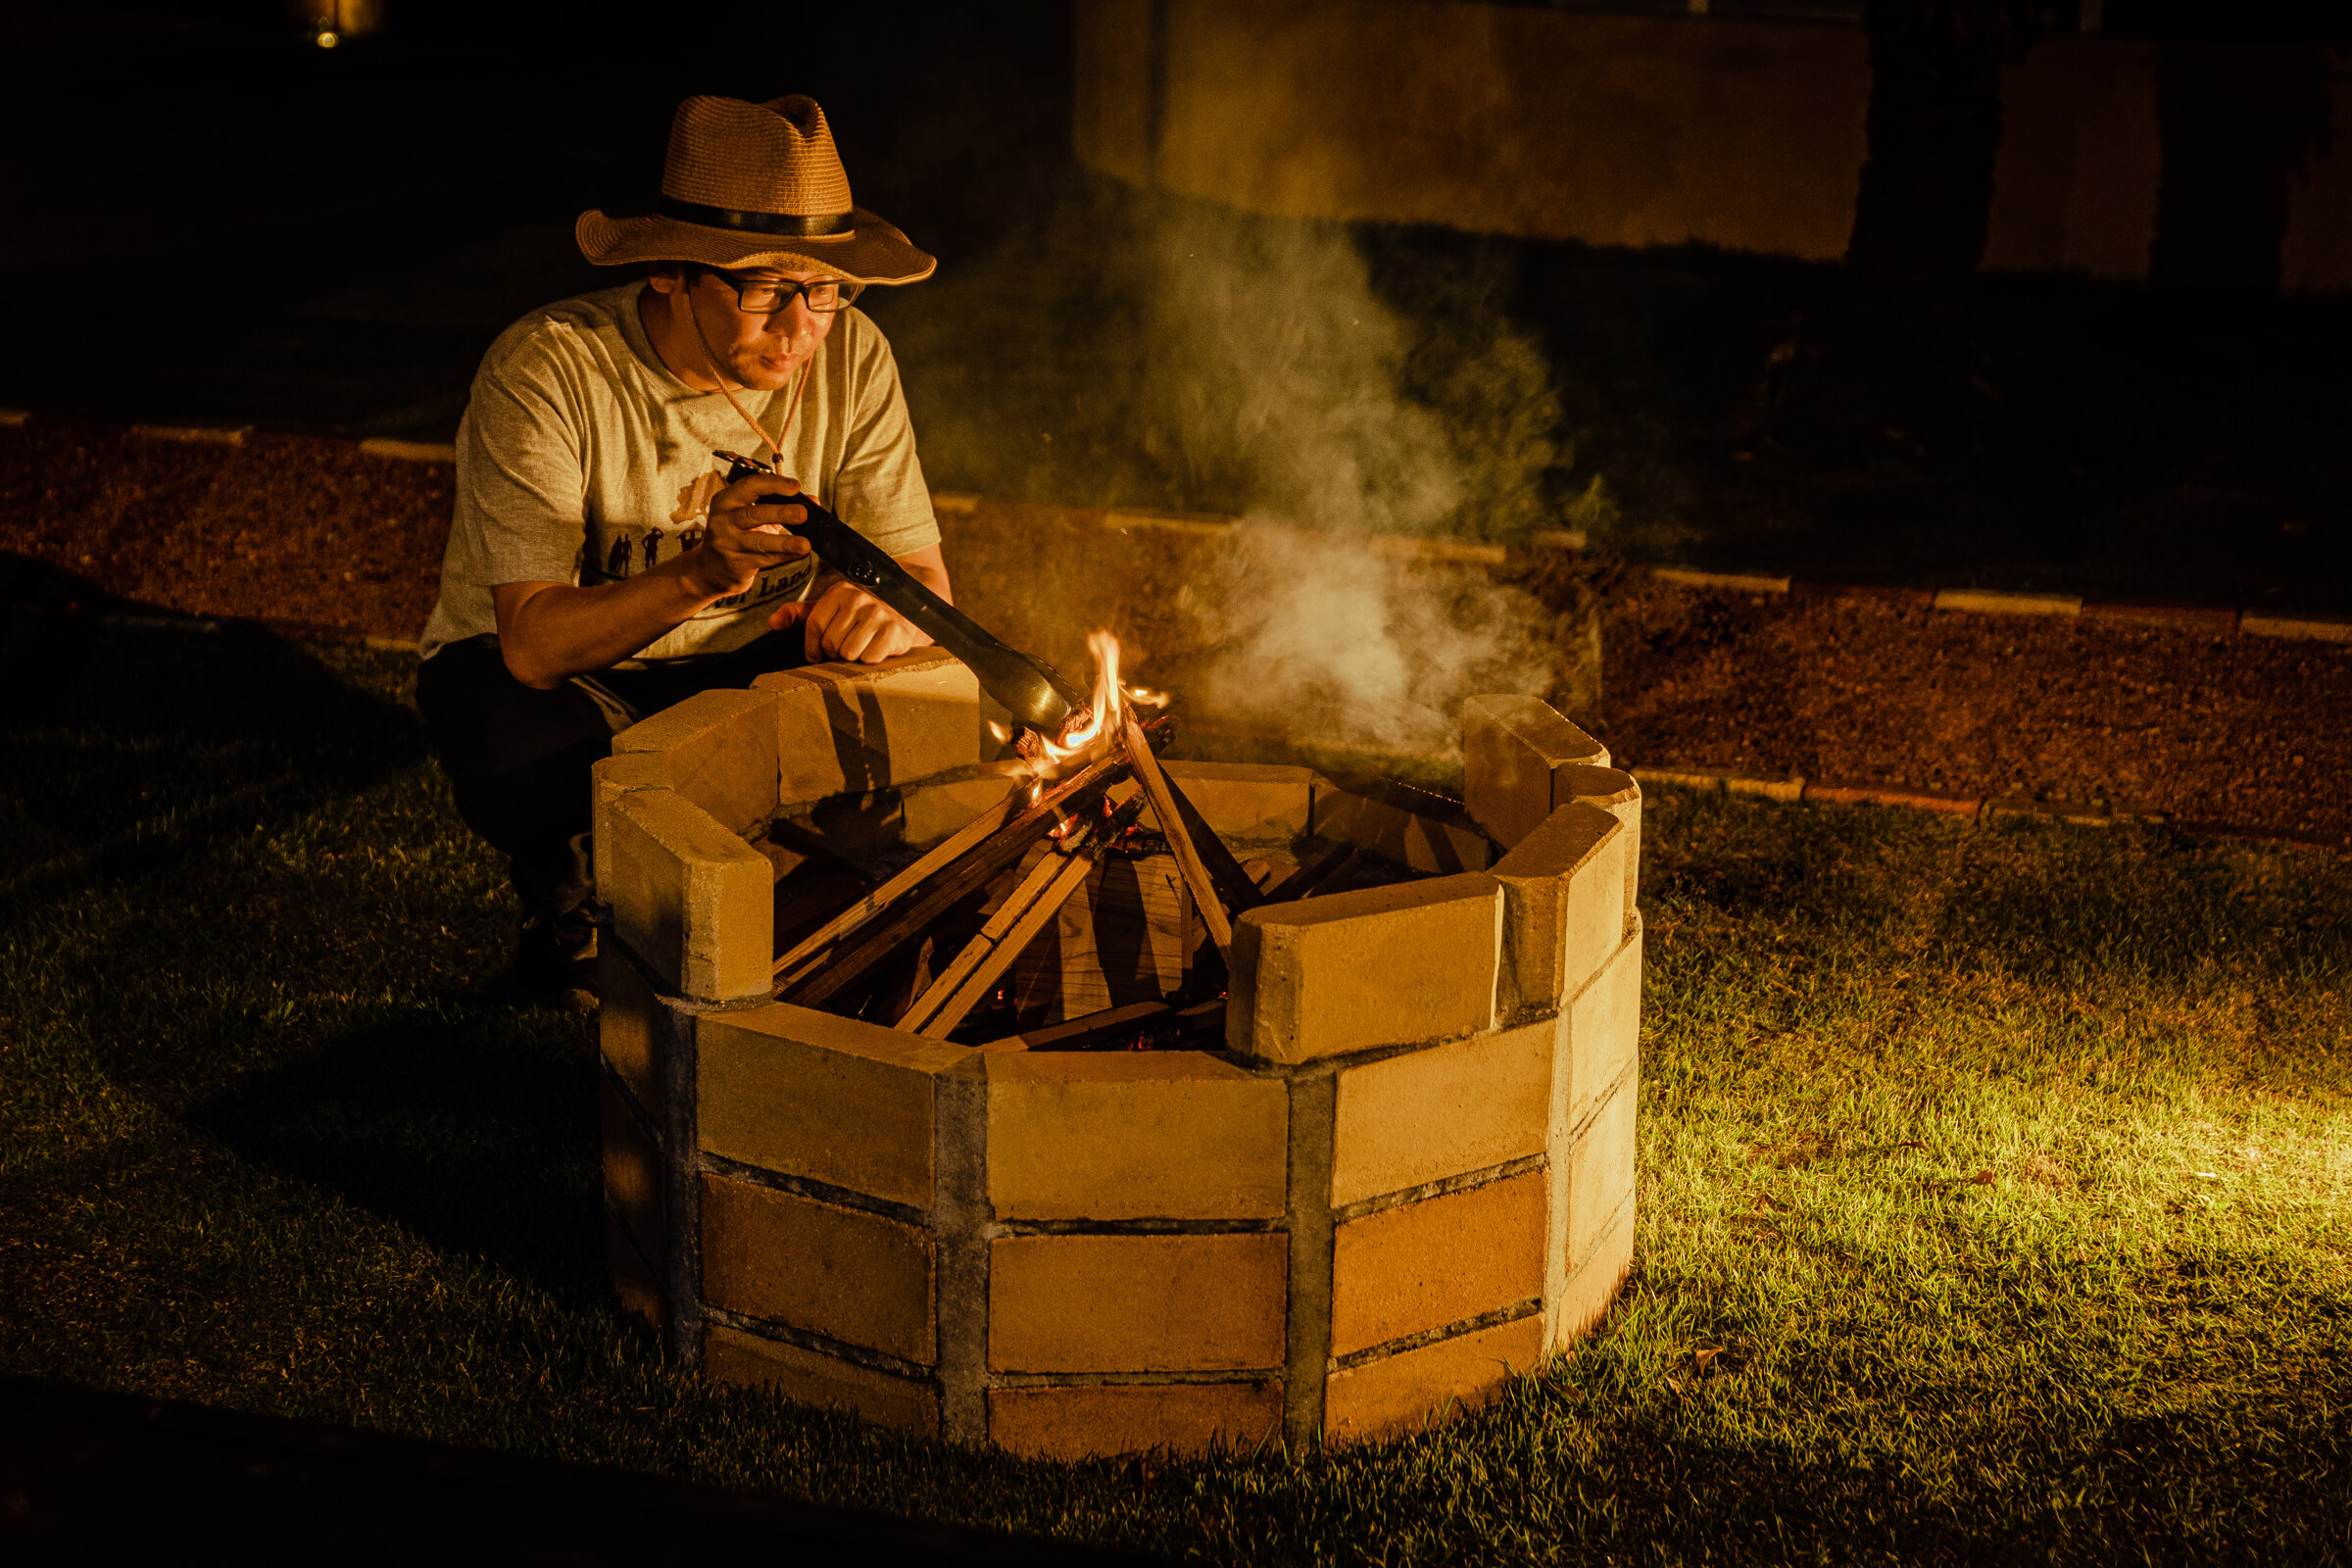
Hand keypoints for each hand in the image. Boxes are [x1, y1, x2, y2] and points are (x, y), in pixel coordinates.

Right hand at [688, 472, 816, 598]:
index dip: (774, 484)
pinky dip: (784, 557)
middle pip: (754, 513)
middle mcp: (723, 520)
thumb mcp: (750, 516)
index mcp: (726, 500)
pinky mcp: (735, 564)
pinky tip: (799, 553)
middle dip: (780, 512)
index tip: (795, 486)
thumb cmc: (736, 535)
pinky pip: (764, 560)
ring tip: (805, 544)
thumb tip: (813, 501)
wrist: (709, 570)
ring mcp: (727, 544)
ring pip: (759, 542)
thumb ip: (780, 505)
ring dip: (785, 542)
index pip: (750, 486)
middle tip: (803, 513)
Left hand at [770, 579, 928, 662]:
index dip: (812, 647)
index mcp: (839, 592)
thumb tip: (773, 622)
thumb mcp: (829, 613)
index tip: (817, 654)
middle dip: (836, 653)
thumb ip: (799, 615)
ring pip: (849, 652)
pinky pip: (870, 658)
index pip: (814, 626)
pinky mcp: (894, 630)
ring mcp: (878, 613)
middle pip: (831, 642)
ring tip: (860, 649)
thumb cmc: (859, 620)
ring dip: (853, 658)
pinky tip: (876, 651)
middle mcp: (858, 598)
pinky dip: (871, 660)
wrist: (904, 618)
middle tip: (846, 649)